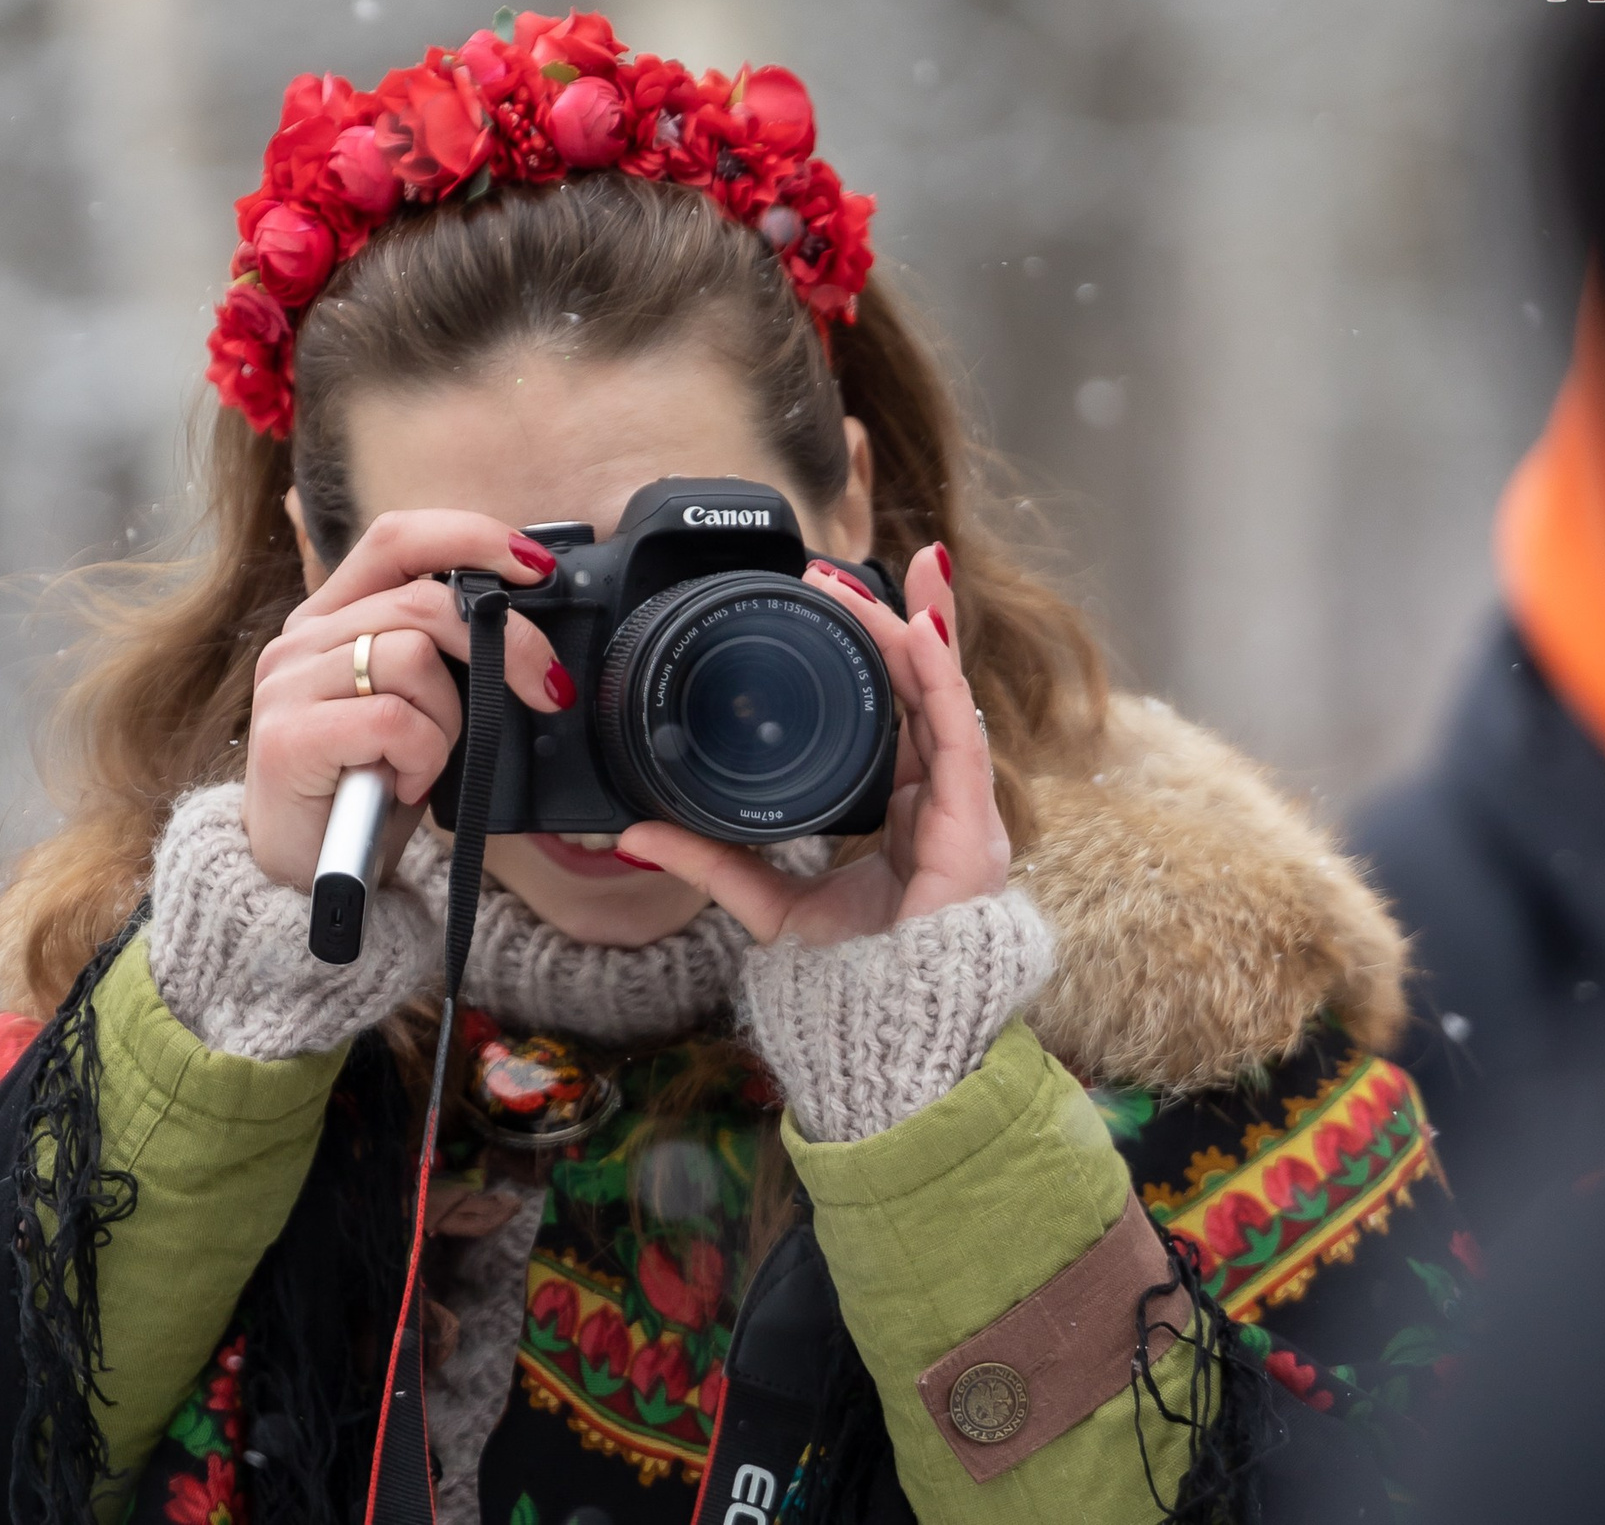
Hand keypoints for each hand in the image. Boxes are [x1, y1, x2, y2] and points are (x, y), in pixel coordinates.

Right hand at [242, 511, 567, 888]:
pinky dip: (421, 756)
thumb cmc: (370, 785)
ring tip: (428, 761)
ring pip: (412, 658)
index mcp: (335, 616)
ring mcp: (289, 684)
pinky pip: (392, 720)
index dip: (471, 536)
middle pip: (423, 599)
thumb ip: (444, 656)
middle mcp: (304, 638)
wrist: (306, 875)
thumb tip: (526, 629)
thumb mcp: (416, 706)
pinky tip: (405, 784)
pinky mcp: (288, 736)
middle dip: (507, 643)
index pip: (398, 537)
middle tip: (545, 690)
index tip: (537, 566)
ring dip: (450, 721)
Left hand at [614, 545, 1011, 946]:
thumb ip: (711, 861)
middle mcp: (944, 802)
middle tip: (848, 566)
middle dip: (903, 616)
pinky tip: (923, 628)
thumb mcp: (769, 904)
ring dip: (923, 625)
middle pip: (927, 688)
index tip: (831, 602)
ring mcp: (965, 810)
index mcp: (908, 811)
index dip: (877, 653)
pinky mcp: (972, 823)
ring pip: (946, 694)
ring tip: (904, 569)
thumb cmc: (853, 980)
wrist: (891, 1037)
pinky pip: (959, 731)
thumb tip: (633, 834)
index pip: (900, 712)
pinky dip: (941, 674)